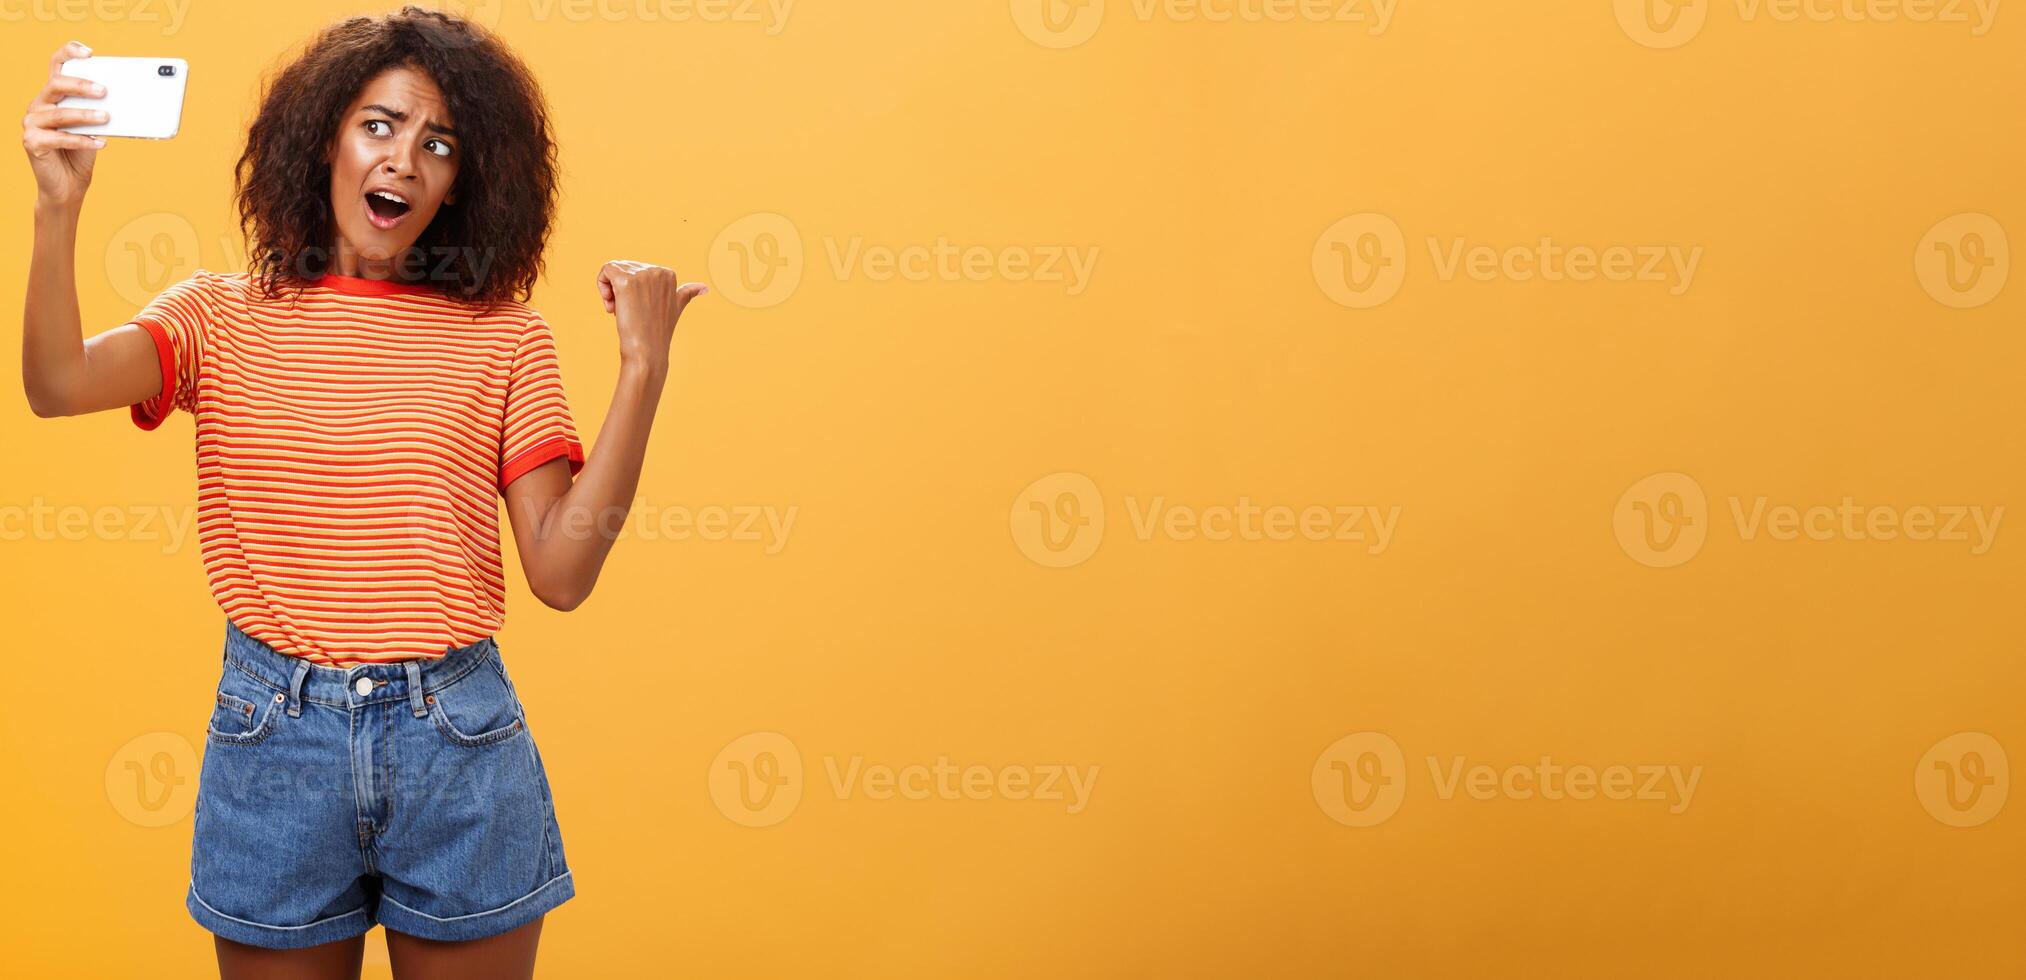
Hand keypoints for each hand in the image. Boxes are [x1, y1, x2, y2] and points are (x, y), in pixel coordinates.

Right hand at [24, 40, 109, 208]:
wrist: (69, 185)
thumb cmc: (83, 153)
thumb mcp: (95, 128)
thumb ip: (101, 111)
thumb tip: (125, 98)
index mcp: (54, 96)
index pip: (57, 65)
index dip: (69, 53)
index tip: (89, 52)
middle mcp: (39, 105)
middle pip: (56, 85)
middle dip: (81, 85)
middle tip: (105, 91)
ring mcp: (32, 123)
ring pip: (59, 113)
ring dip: (86, 115)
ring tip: (107, 117)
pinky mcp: (31, 142)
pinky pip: (58, 138)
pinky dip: (81, 140)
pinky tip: (100, 142)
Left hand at [596, 259, 707, 364]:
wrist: (647, 351)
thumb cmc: (658, 331)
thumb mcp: (676, 308)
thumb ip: (687, 294)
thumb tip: (705, 288)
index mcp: (668, 273)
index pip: (636, 269)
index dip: (631, 289)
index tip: (636, 307)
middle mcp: (657, 270)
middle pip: (623, 268)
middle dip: (618, 289)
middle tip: (625, 311)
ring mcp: (642, 275)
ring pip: (613, 269)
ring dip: (609, 290)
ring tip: (618, 310)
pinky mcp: (625, 280)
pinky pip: (605, 270)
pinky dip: (601, 286)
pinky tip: (611, 305)